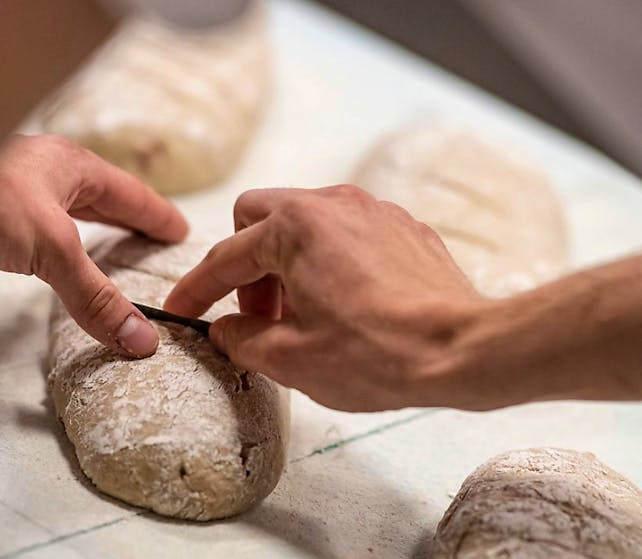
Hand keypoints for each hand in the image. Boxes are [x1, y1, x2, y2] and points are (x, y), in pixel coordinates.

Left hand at [0, 134, 188, 356]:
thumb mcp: (52, 248)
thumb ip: (95, 296)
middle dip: (127, 219)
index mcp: (72, 165)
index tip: (180, 232)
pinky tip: (50, 258)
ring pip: (65, 211)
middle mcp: (45, 171)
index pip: (130, 194)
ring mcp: (13, 189)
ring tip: (109, 252)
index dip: (157, 216)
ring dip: (90, 231)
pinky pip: (35, 228)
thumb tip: (140, 341)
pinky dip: (55, 245)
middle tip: (153, 241)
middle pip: (99, 197)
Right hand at [164, 186, 488, 410]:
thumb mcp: (291, 358)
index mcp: (294, 227)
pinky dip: (326, 262)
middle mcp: (332, 204)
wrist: (464, 349)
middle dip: (246, 265)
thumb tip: (226, 329)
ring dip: (285, 264)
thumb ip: (242, 338)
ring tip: (301, 316)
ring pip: (303, 222)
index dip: (197, 289)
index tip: (182, 309)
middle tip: (257, 315)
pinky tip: (342, 306)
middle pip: (258, 217)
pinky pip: (344, 233)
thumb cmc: (379, 354)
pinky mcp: (402, 227)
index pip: (226, 257)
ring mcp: (372, 210)